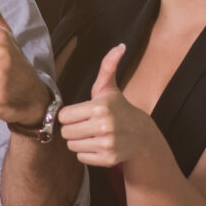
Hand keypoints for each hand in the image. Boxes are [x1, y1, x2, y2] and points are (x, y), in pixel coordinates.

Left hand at [59, 45, 161, 167]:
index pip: (64, 116)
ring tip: (93, 135)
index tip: (83, 113)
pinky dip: (87, 153)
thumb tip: (120, 46)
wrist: (141, 135)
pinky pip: (81, 158)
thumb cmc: (119, 109)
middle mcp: (103, 126)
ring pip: (72, 146)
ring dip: (79, 141)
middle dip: (73, 129)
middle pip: (65, 132)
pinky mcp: (108, 159)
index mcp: (99, 106)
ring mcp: (107, 144)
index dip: (71, 115)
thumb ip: (108, 66)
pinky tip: (99, 145)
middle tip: (87, 125)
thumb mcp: (110, 88)